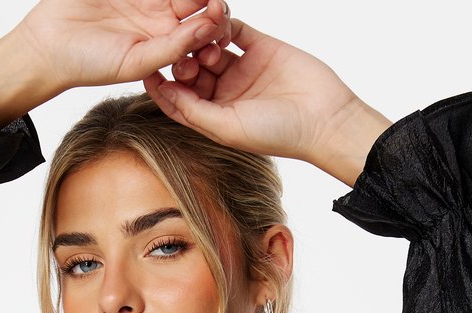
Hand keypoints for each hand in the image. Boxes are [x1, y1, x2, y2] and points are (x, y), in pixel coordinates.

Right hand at [16, 0, 232, 91]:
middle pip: (200, 3)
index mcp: (167, 44)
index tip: (218, 20)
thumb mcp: (136, 62)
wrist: (50, 44)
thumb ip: (172, 48)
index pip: (202, 31)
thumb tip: (206, 29)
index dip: (216, 24)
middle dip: (213, 2)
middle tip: (214, 3)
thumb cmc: (89, 63)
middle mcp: (162, 18)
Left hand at [142, 16, 384, 172]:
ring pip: (209, 47)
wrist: (323, 118)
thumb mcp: (228, 128)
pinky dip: (224, 24)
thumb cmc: (277, 133)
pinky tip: (217, 21)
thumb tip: (166, 92)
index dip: (163, 87)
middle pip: (192, 70)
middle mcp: (224, 93)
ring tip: (200, 39)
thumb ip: (195, 111)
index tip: (148, 73)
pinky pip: (235, 30)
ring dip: (201, 41)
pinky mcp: (259, 47)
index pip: (180, 100)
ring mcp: (241, 69)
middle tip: (180, 54)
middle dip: (183, 60)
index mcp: (214, 117)